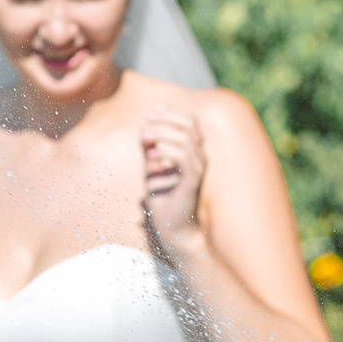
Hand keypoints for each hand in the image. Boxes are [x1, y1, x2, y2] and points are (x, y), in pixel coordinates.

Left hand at [141, 105, 207, 244]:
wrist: (172, 229)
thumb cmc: (164, 200)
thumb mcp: (152, 170)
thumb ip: (150, 150)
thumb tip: (142, 130)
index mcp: (193, 152)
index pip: (190, 121)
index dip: (172, 112)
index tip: (152, 113)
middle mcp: (200, 158)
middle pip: (190, 125)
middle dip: (165, 119)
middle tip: (145, 124)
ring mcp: (198, 170)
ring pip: (186, 139)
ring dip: (163, 134)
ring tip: (146, 138)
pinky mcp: (192, 182)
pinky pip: (185, 158)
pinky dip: (167, 152)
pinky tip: (153, 157)